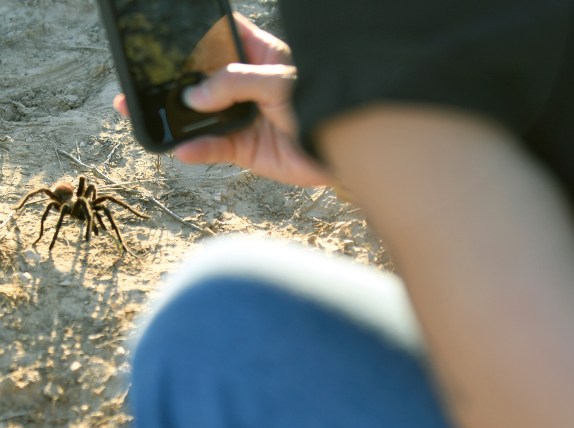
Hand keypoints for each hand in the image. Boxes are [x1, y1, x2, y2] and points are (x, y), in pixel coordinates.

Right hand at [113, 14, 330, 186]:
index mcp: (255, 56)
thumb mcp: (279, 82)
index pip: (218, 34)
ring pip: (198, 116)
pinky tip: (182, 149)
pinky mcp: (243, 148)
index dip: (193, 30)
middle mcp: (243, 85)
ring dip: (173, 117)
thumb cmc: (321, 104)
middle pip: (198, 77)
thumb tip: (195, 96)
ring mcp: (240, 117)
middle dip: (169, 79)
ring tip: (140, 113)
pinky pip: (213, 148)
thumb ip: (235, 83)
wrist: (338, 153)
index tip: (161, 30)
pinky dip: (196, 150)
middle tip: (137, 79)